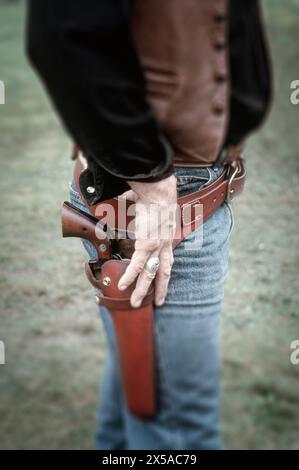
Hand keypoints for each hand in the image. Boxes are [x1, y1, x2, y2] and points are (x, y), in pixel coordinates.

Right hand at [118, 175, 176, 307]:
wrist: (158, 190)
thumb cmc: (154, 192)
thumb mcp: (148, 203)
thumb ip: (138, 205)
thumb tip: (127, 196)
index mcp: (166, 235)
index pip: (167, 258)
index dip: (165, 270)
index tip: (163, 279)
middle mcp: (164, 244)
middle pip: (163, 272)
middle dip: (160, 288)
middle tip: (158, 302)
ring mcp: (156, 246)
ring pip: (150, 274)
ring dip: (142, 289)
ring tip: (135, 303)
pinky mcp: (146, 244)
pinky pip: (137, 265)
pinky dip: (130, 276)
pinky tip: (123, 286)